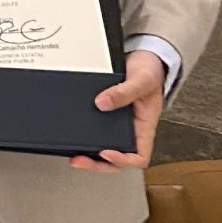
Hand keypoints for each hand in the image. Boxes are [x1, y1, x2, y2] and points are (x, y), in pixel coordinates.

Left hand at [70, 49, 166, 170]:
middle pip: (117, 158)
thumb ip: (124, 92)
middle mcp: (130, 129)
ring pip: (103, 147)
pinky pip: (93, 130)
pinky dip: (83, 136)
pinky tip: (71, 134)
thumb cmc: (150, 72)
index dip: (123, 160)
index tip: (107, 153)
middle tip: (78, 160)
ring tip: (72, 154)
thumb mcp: (141, 80)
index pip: (139, 156)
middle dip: (98, 164)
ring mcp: (116, 124)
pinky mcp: (103, 114)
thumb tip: (102, 103)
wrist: (144, 58)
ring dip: (89, 154)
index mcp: (145, 127)